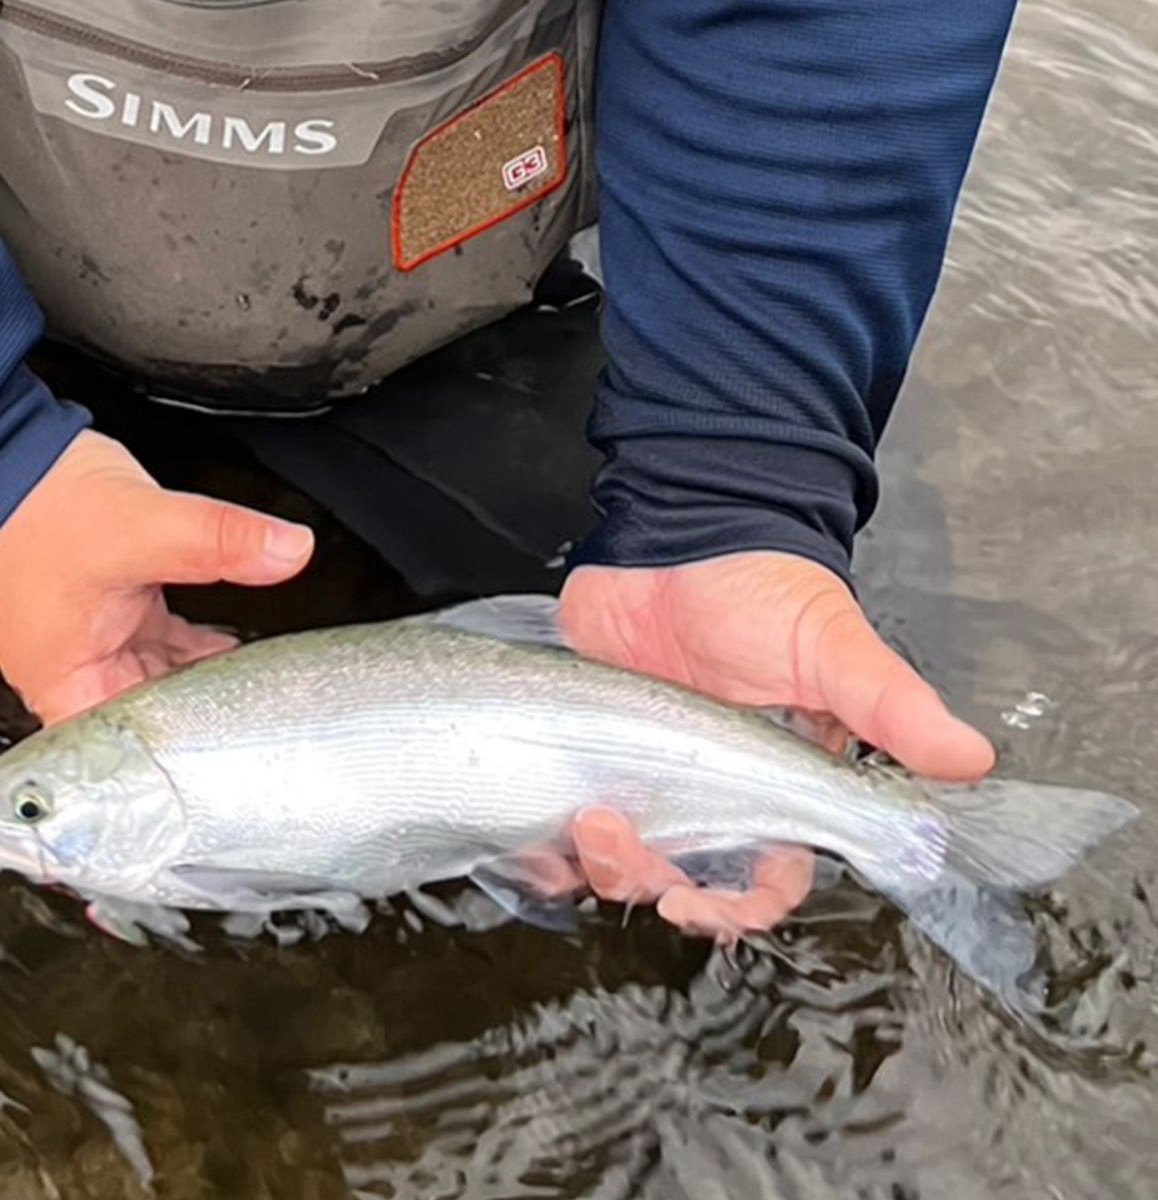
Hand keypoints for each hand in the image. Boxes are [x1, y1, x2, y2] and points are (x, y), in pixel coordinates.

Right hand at [0, 430, 313, 725]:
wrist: (3, 456)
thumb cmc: (37, 507)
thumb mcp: (142, 527)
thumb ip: (220, 541)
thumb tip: (288, 550)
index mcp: (66, 684)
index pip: (133, 754)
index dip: (185, 753)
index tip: (236, 742)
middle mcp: (75, 675)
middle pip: (155, 722)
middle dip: (205, 712)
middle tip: (263, 711)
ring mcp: (93, 644)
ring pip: (164, 682)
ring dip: (203, 677)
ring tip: (256, 679)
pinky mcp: (110, 614)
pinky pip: (162, 645)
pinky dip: (194, 646)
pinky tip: (231, 643)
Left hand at [552, 551, 995, 939]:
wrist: (678, 529)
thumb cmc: (761, 585)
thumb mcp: (831, 646)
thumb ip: (891, 706)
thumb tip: (970, 758)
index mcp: (776, 784)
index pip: (768, 874)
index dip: (738, 907)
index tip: (702, 905)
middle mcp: (709, 791)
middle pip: (684, 879)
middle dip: (651, 884)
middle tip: (623, 850)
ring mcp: (645, 773)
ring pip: (621, 860)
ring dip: (599, 865)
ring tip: (585, 823)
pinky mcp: (590, 749)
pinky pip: (561, 823)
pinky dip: (547, 848)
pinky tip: (539, 844)